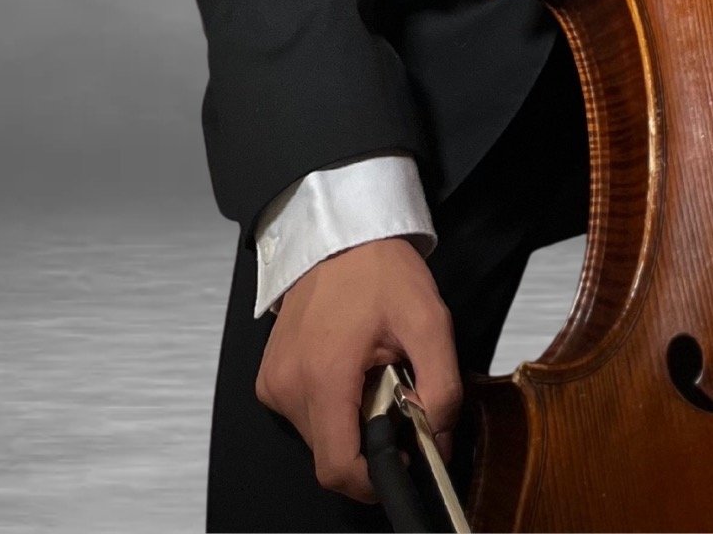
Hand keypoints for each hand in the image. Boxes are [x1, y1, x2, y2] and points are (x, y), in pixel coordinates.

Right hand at [255, 237, 459, 504]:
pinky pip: (304, 415)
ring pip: (318, 437)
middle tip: (393, 394)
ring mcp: (274, 383)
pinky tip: (349, 370)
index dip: (374, 479)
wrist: (342, 235)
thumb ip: (442, 388)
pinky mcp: (270, 378)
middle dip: (367, 440)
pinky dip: (331, 406)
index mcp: (324, 376)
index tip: (400, 457)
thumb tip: (438, 440)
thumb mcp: (430, 323)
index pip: (338, 467)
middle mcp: (289, 386)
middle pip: (330, 454)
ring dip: (350, 422)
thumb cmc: (380, 271)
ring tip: (372, 374)